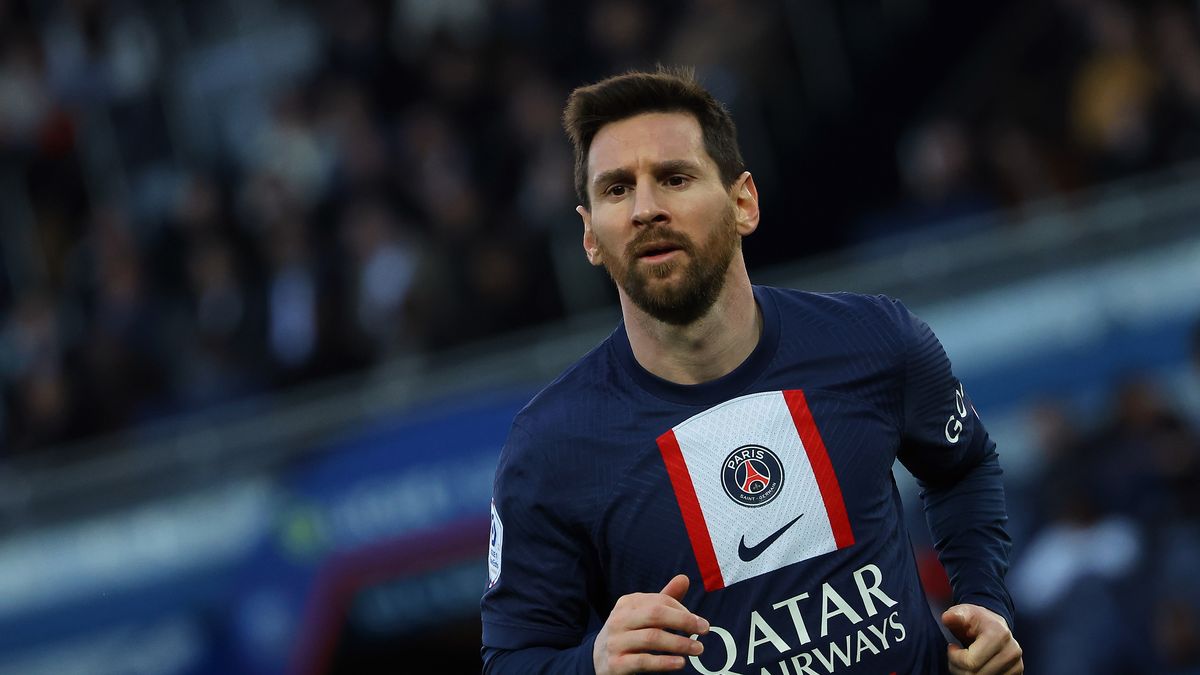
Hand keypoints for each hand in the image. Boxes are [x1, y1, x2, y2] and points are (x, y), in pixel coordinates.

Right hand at [593, 574, 709, 673]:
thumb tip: (684, 578)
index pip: (659, 601)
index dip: (682, 610)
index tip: (699, 621)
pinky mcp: (616, 664)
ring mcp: (616, 642)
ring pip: (652, 638)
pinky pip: (643, 661)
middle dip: (684, 621)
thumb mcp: (642, 615)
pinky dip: (664, 662)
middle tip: (705, 629)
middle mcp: (619, 620)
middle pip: (656, 615)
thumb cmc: (628, 634)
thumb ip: (664, 599)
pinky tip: (681, 663)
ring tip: (698, 648)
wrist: (597, 660)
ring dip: (679, 643)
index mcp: (627, 604)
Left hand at [942, 604, 1023, 674]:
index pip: (970, 662)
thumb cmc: (976, 620)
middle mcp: (1012, 651)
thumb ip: (955, 615)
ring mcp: (1017, 665)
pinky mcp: (1017, 673)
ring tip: (964, 661)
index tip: (952, 647)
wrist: (995, 626)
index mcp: (1000, 635)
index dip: (954, 657)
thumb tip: (946, 618)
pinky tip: (975, 667)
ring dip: (966, 674)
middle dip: (958, 667)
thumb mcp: (964, 612)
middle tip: (955, 657)